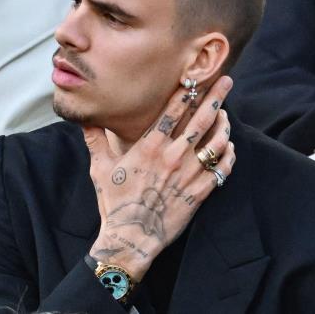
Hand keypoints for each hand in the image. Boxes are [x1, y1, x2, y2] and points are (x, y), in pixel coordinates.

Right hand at [86, 76, 234, 280]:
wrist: (131, 238)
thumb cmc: (114, 202)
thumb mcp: (100, 168)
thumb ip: (95, 140)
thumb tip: (84, 119)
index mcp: (150, 147)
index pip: (173, 111)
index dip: (186, 92)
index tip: (195, 77)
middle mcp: (173, 157)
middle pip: (201, 120)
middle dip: (215, 97)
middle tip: (226, 81)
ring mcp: (188, 175)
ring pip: (215, 142)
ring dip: (224, 125)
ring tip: (226, 114)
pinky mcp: (199, 193)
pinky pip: (222, 169)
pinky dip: (228, 156)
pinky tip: (230, 147)